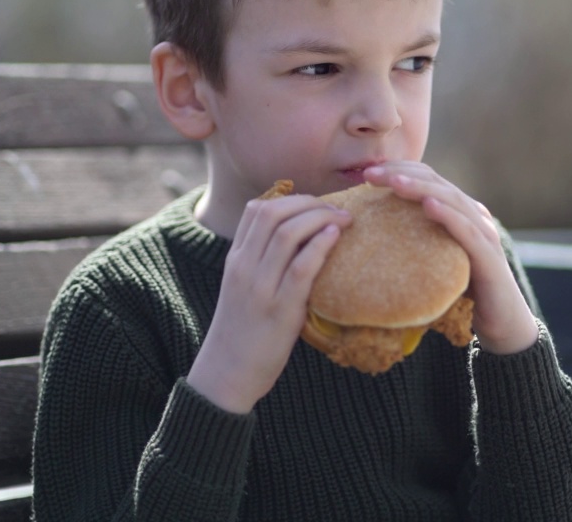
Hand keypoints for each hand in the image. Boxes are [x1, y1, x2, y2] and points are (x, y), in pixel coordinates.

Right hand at [187, 194, 351, 413]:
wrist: (228, 372)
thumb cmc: (243, 330)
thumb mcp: (243, 288)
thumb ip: (262, 262)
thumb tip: (299, 239)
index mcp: (235, 259)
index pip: (256, 210)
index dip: (290, 198)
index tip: (315, 205)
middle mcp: (244, 267)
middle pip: (274, 214)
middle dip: (309, 203)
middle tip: (336, 210)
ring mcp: (260, 288)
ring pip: (288, 234)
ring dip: (321, 218)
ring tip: (344, 220)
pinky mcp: (280, 310)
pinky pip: (301, 268)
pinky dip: (320, 246)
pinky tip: (335, 237)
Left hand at [362, 163, 538, 354]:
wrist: (502, 324)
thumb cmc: (463, 292)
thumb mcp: (433, 261)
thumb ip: (414, 244)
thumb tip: (369, 239)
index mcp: (459, 212)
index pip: (428, 179)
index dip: (399, 170)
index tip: (366, 172)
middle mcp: (474, 215)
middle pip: (436, 183)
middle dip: (401, 174)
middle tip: (370, 173)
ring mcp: (484, 234)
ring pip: (451, 200)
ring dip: (421, 187)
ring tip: (394, 182)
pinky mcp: (490, 257)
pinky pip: (467, 231)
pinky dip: (448, 215)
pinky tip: (428, 205)